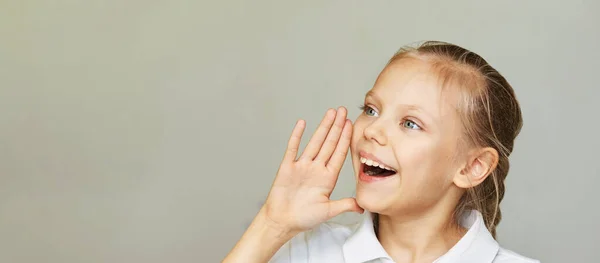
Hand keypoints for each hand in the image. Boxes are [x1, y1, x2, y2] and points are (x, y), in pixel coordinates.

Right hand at [261, 107, 363, 233]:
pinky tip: (302, 123)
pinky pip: (293, 148)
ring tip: (330, 113)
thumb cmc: (303, 218)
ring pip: (314, 142)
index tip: (351, 125)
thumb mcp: (328, 211)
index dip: (345, 139)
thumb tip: (362, 206)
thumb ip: (344, 205)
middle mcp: (316, 169)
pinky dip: (297, 136)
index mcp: (327, 178)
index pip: (339, 154)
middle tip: (343, 111)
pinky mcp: (287, 167)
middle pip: (329, 144)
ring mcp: (302, 166)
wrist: (282, 221)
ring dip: (322, 127)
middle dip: (337, 127)